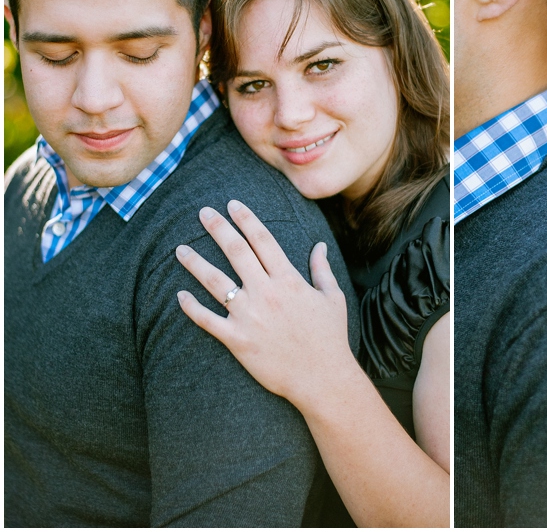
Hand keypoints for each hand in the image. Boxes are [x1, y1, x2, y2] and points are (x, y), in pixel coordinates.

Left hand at [175, 199, 354, 408]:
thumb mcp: (332, 298)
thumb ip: (322, 269)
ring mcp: (250, 316)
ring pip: (215, 282)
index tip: (232, 204)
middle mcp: (267, 293)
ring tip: (179, 249)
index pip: (263, 240)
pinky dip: (191, 308)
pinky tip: (179, 296)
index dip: (246, 219)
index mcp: (289, 280)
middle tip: (203, 212)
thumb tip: (320, 246)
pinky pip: (207, 320)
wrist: (323, 377)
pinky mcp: (238, 340)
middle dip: (218, 228)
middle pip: (236, 252)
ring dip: (195, 263)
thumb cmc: (331, 337)